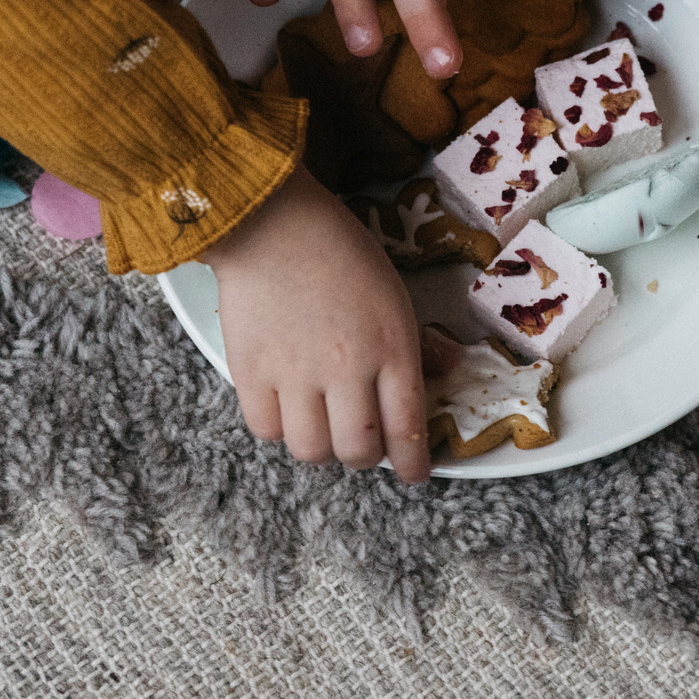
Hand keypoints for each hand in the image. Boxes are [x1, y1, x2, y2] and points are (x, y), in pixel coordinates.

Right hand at [201, 166, 431, 483]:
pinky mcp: (251, 372)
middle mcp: (346, 369)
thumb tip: (447, 370)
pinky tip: (286, 410)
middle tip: (362, 445)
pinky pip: (267, 429)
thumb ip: (420, 340)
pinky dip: (279, 429)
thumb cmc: (340, 250)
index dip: (412, 463)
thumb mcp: (394, 291)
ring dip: (322, 448)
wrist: (272, 223)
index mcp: (391, 348)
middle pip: (358, 450)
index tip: (413, 475)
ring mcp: (296, 374)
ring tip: (322, 429)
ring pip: (311, 449)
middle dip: (365, 458)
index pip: (407, 427)